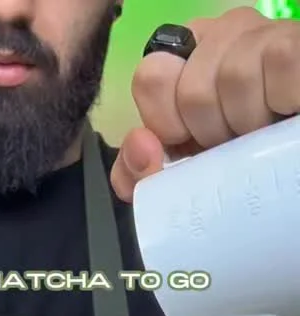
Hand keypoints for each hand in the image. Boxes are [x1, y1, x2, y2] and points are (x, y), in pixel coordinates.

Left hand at [111, 7, 299, 200]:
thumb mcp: (184, 172)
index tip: (191, 143)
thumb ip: (140, 170)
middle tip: (233, 141)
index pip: (150, 78)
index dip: (166, 122)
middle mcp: (220, 37)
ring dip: (249, 123)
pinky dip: (280, 101)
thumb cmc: (238, 165)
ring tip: (261, 131)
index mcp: (186, 62)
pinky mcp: (293, 43)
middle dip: (212, 133)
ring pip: (233, 76)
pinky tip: (285, 111)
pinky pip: (278, 62)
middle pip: (192, 88)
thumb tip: (140, 145)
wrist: (285, 171)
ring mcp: (258, 34)